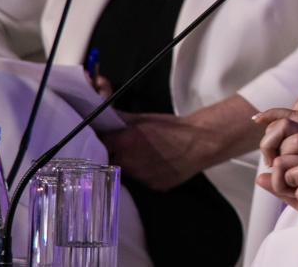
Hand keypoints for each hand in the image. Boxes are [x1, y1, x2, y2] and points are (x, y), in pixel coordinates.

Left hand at [101, 94, 261, 190]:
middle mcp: (126, 165)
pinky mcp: (153, 187)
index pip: (97, 146)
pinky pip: (141, 181)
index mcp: (121, 144)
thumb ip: (118, 117)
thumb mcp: (142, 118)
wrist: (200, 141)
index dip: (97, 143)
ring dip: (127, 165)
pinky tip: (155, 164)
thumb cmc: (171, 126)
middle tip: (122, 147)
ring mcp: (140, 179)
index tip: (99, 141)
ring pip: (125, 173)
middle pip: (109, 162)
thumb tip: (99, 109)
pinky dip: (144, 173)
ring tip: (141, 155)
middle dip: (111, 155)